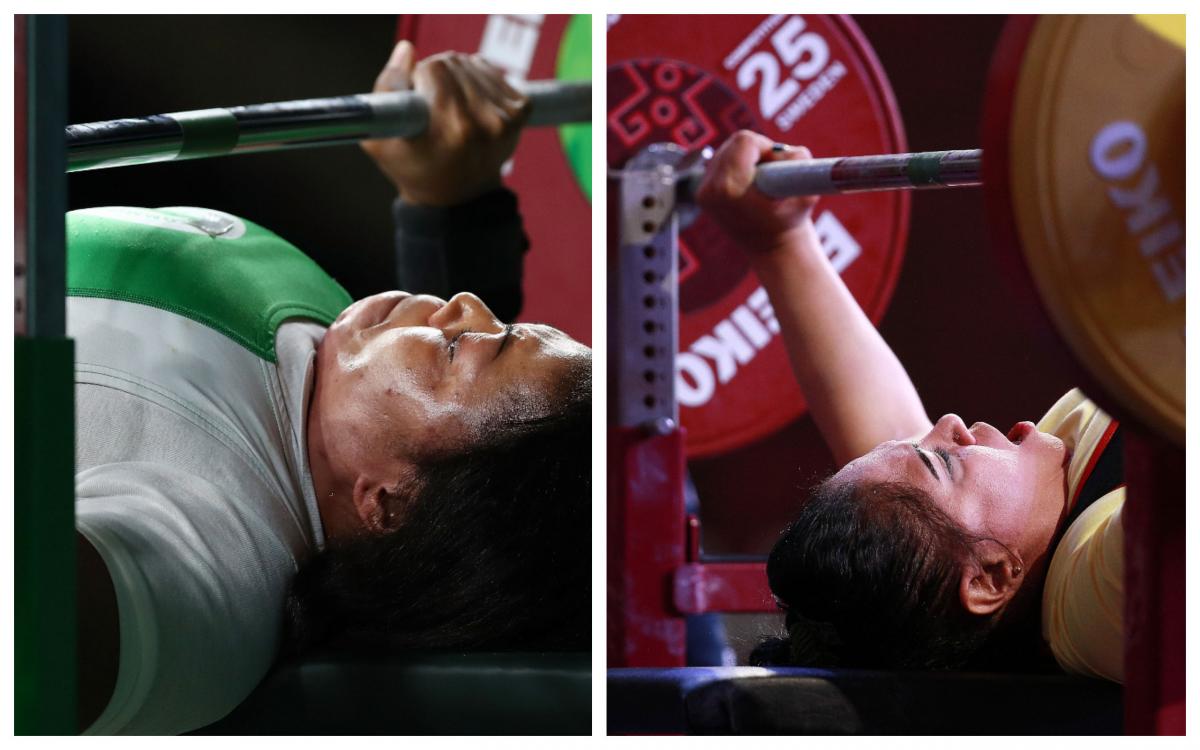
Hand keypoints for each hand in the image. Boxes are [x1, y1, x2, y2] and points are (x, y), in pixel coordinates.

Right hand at [361, 41, 530, 205]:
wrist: (461, 196)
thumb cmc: (415, 168)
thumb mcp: (381, 140)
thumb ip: (386, 90)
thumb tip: (407, 49)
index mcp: (455, 130)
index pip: (433, 69)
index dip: (417, 80)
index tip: (417, 100)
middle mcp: (487, 123)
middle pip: (452, 62)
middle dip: (435, 76)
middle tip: (432, 108)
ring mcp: (508, 116)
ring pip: (471, 62)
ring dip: (456, 77)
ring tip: (450, 109)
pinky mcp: (522, 109)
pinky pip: (490, 70)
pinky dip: (475, 80)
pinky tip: (470, 106)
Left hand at [696, 130, 819, 252]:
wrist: (771, 247)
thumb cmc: (790, 220)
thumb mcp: (807, 191)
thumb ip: (800, 163)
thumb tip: (786, 152)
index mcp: (731, 187)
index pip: (745, 141)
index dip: (766, 147)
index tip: (776, 164)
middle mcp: (712, 189)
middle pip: (733, 143)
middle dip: (755, 150)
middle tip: (770, 169)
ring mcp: (703, 192)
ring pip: (725, 151)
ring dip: (745, 157)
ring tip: (760, 179)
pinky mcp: (701, 194)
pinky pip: (719, 164)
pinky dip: (735, 166)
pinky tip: (747, 184)